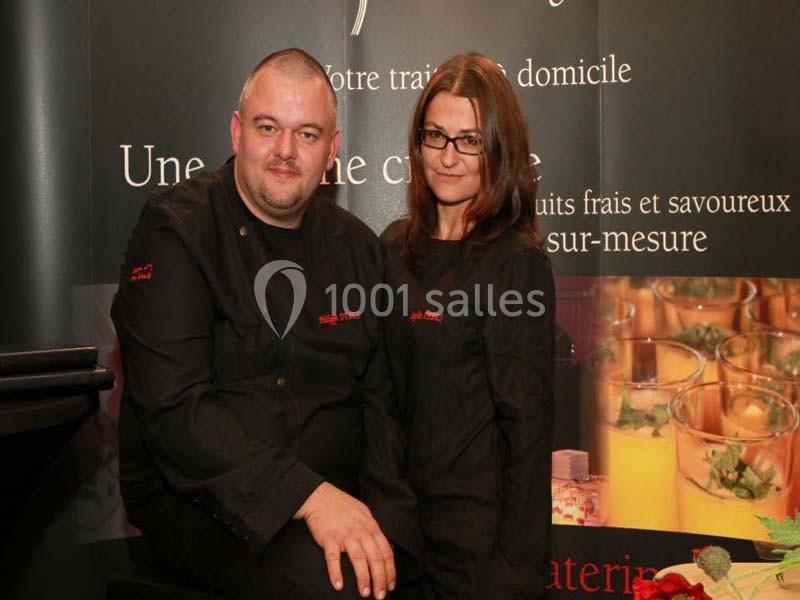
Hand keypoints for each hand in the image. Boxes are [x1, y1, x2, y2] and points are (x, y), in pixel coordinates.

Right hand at [295, 482, 395, 598]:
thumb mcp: (365, 514)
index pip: (386, 551)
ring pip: (358, 559)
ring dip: (363, 578)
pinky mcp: (329, 538)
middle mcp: (361, 532)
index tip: (390, 585)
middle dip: (379, 579)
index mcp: (371, 527)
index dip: (390, 570)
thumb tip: (384, 548)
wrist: (321, 497)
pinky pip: (333, 558)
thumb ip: (374, 531)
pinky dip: (336, 573)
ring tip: (365, 593)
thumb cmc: (343, 506)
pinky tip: (338, 585)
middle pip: (375, 558)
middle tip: (380, 596)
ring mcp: (345, 535)